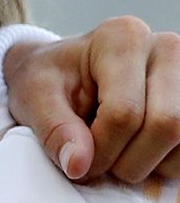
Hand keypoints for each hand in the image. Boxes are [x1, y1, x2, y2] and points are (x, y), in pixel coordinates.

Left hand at [4, 16, 179, 181]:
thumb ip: (53, 128)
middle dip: (128, 161)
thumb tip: (78, 164)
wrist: (65, 72)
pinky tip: (140, 151)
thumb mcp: (35, 96)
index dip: (101, 150)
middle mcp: (165, 48)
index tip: (78, 158)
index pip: (125, 112)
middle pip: (166, 125)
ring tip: (119, 152)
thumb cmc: (52, 79)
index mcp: (123, 38)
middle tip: (100, 161)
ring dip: (150, 165)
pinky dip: (166, 165)